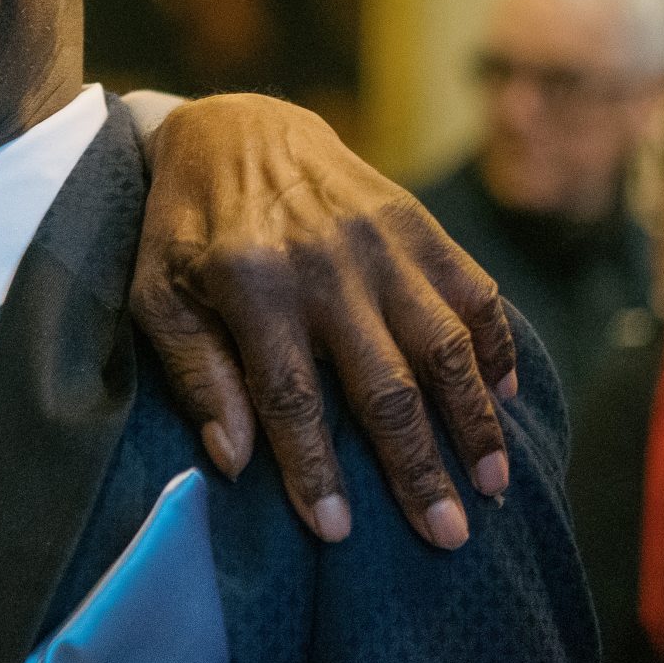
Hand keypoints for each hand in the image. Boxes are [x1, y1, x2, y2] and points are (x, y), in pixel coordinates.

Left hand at [130, 93, 515, 549]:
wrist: (235, 126)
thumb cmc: (187, 229)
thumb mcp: (158, 295)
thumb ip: (196, 374)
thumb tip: (234, 461)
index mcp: (252, 285)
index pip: (291, 398)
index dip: (315, 469)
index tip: (339, 531)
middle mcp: (325, 264)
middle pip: (383, 384)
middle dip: (418, 467)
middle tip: (447, 536)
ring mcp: (381, 240)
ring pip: (443, 343)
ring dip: (474, 419)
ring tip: (492, 484)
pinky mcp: (417, 222)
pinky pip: (472, 291)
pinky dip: (496, 345)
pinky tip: (505, 398)